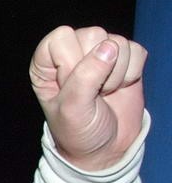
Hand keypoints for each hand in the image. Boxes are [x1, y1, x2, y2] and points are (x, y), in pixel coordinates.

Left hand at [30, 26, 146, 170]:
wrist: (104, 148)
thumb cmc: (77, 130)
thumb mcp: (72, 109)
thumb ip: (85, 77)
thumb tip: (109, 48)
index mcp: (46, 62)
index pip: (60, 37)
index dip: (70, 62)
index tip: (70, 87)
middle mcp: (72, 51)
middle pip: (92, 34)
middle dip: (95, 70)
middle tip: (90, 94)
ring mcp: (100, 53)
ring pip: (116, 41)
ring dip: (114, 74)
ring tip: (103, 94)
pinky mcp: (125, 58)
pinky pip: (136, 51)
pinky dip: (131, 74)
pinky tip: (119, 88)